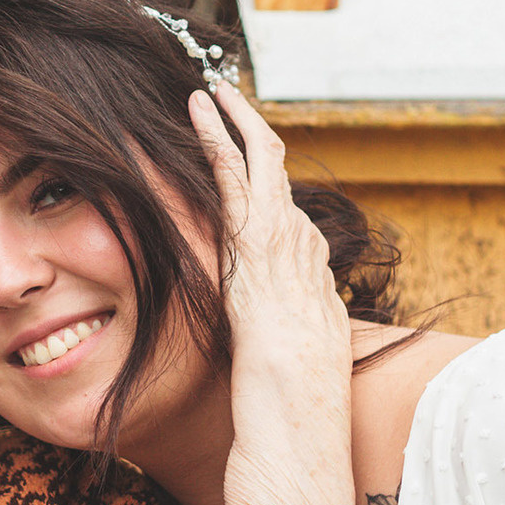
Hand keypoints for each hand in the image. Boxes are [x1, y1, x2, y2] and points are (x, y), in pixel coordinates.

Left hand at [192, 79, 354, 504]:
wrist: (296, 413)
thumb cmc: (286, 411)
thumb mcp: (279, 373)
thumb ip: (269, 352)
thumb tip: (262, 359)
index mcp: (306, 279)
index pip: (285, 217)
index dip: (262, 187)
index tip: (242, 168)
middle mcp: (302, 249)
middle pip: (279, 178)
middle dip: (253, 137)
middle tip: (228, 103)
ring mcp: (283, 239)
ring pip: (262, 161)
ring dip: (234, 122)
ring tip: (209, 90)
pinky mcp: (258, 237)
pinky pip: (236, 171)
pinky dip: (218, 134)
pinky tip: (199, 107)